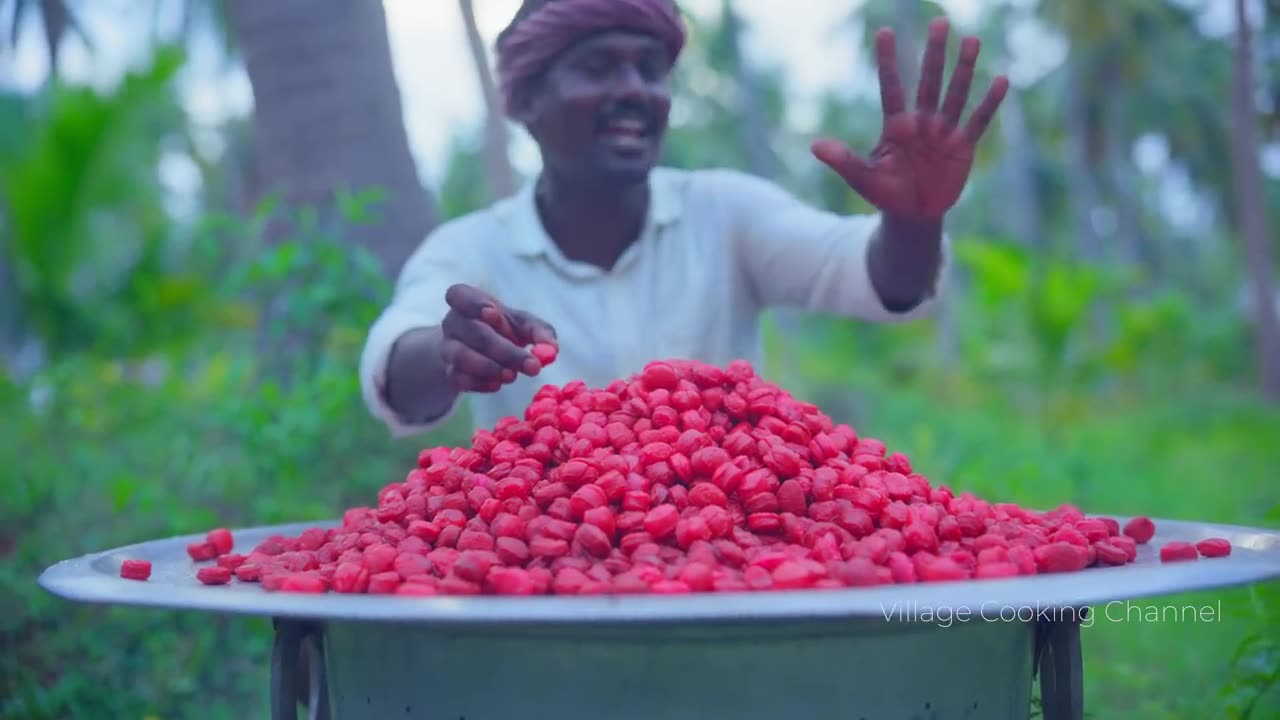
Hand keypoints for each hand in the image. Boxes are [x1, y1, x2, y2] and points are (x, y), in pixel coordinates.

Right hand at [440, 284, 557, 392]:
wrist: (481, 352)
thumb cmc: (504, 330)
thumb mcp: (524, 325)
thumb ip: (540, 333)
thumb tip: (552, 351)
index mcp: (467, 300)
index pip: (458, 294)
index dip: (474, 304)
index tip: (494, 314)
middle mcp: (453, 322)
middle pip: (473, 332)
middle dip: (504, 350)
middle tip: (532, 366)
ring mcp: (447, 347)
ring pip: (461, 356)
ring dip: (490, 368)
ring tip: (512, 376)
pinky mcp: (449, 372)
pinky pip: (460, 379)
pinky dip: (480, 384)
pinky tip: (497, 384)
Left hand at [811, 17, 1008, 220]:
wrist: (912, 215)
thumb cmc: (885, 194)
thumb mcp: (862, 179)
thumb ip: (843, 161)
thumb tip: (815, 146)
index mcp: (895, 126)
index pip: (891, 87)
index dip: (888, 61)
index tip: (883, 32)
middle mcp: (921, 122)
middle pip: (929, 82)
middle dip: (934, 54)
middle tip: (939, 21)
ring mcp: (943, 132)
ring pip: (955, 94)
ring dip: (963, 69)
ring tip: (971, 40)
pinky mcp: (962, 146)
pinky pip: (977, 121)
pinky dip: (989, 103)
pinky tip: (1000, 80)